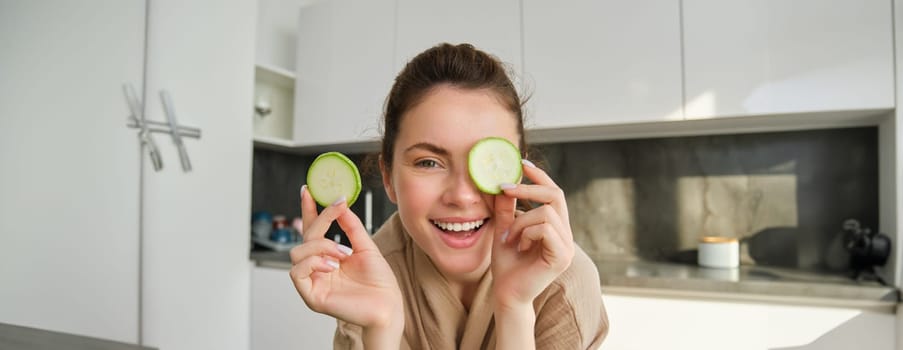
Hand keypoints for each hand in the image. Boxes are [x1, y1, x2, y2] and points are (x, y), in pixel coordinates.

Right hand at [289, 186, 403, 331]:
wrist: (388, 306)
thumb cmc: (379, 282)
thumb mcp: (366, 246)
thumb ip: (351, 226)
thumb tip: (340, 203)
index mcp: (329, 256)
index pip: (313, 230)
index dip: (308, 210)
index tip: (308, 190)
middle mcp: (318, 268)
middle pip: (305, 237)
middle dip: (320, 221)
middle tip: (337, 209)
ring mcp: (313, 282)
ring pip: (297, 253)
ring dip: (320, 246)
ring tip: (343, 253)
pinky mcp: (311, 296)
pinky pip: (296, 272)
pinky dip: (313, 263)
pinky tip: (332, 265)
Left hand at [490, 160, 574, 308]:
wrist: (506, 294)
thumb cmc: (506, 265)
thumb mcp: (504, 230)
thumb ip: (506, 208)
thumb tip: (502, 182)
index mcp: (555, 227)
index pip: (554, 193)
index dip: (540, 175)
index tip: (521, 162)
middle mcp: (565, 234)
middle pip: (556, 195)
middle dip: (529, 187)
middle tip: (505, 187)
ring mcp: (566, 246)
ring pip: (545, 213)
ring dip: (520, 221)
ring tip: (509, 238)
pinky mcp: (562, 257)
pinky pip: (545, 229)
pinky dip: (526, 233)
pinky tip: (518, 247)